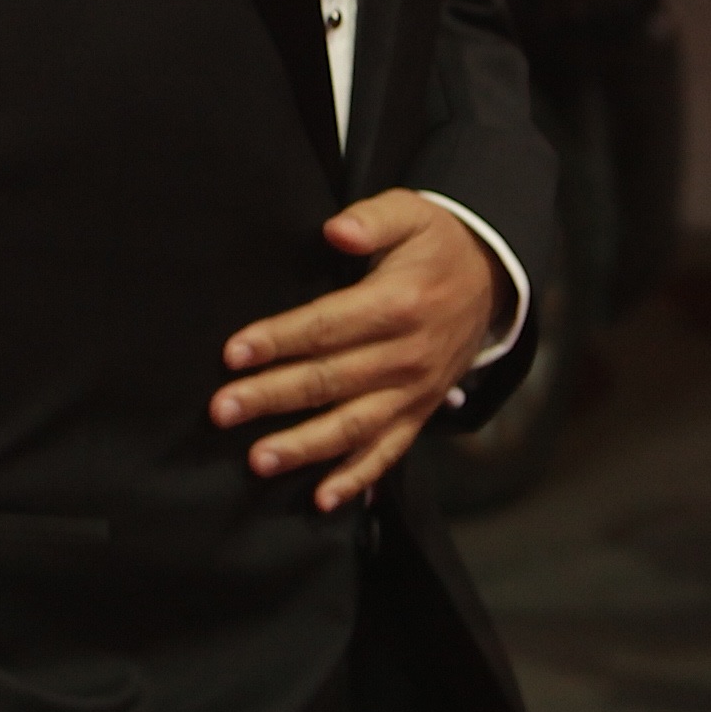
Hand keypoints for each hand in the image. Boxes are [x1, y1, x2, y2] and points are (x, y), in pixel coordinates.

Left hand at [214, 191, 500, 509]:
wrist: (489, 281)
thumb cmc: (434, 245)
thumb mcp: (410, 212)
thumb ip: (372, 219)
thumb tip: (338, 231)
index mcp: (399, 305)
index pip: (328, 327)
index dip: (280, 340)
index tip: (234, 353)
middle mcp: (407, 356)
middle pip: (330, 381)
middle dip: (272, 396)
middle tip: (222, 409)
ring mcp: (414, 392)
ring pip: (353, 426)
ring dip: (304, 447)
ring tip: (258, 460)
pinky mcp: (418, 413)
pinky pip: (387, 453)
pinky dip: (356, 479)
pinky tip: (321, 499)